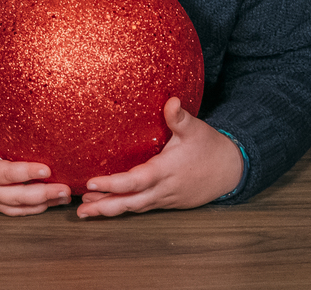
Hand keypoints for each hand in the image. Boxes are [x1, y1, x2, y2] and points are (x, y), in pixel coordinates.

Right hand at [0, 104, 70, 215]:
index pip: (5, 174)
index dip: (25, 173)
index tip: (47, 169)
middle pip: (16, 197)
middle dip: (43, 194)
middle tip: (66, 189)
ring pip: (16, 207)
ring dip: (41, 205)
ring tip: (65, 198)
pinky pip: (11, 211)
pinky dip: (30, 211)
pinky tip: (48, 205)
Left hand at [76, 97, 243, 217]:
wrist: (230, 169)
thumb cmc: (210, 147)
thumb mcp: (196, 129)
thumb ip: (179, 117)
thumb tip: (171, 101)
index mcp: (166, 169)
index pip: (135, 180)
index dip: (113, 183)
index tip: (92, 181)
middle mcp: (163, 188)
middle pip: (130, 202)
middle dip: (104, 206)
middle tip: (80, 210)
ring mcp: (165, 198)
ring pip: (134, 208)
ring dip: (111, 209)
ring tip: (86, 210)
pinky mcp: (168, 202)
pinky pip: (143, 207)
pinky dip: (126, 208)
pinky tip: (111, 206)